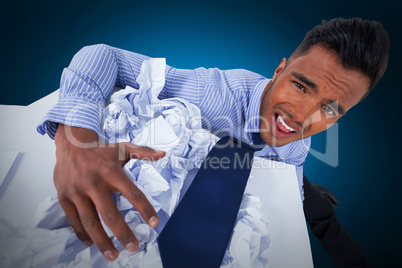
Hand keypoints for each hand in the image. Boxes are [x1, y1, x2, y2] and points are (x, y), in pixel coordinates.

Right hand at [54, 124, 165, 260]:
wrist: (71, 144)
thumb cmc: (100, 150)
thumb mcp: (122, 148)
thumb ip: (143, 152)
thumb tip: (163, 153)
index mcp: (111, 172)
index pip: (132, 193)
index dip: (144, 209)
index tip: (154, 223)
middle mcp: (94, 183)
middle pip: (109, 213)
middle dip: (122, 233)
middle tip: (133, 247)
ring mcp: (77, 191)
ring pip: (90, 221)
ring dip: (102, 241)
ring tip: (113, 255)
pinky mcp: (64, 197)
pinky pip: (74, 220)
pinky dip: (82, 234)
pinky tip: (91, 243)